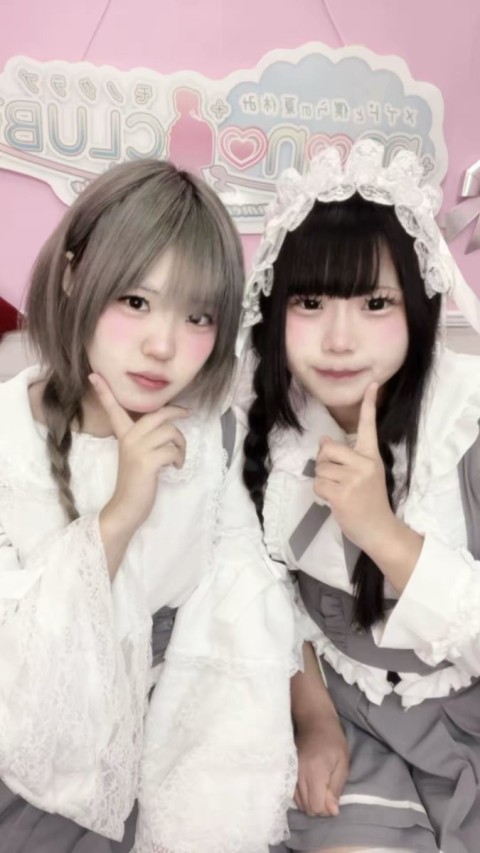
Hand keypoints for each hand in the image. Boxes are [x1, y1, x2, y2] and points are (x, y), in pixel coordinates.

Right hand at [91, 373, 189, 536]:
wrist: (126, 508)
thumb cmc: (136, 482)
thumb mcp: (136, 455)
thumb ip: (145, 439)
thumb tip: (166, 426)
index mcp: (123, 435)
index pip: (113, 409)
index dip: (104, 391)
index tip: (94, 374)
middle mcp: (128, 439)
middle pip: (158, 414)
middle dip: (176, 411)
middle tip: (188, 412)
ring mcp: (137, 450)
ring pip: (170, 432)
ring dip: (181, 444)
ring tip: (178, 457)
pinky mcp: (147, 462)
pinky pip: (173, 450)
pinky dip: (179, 458)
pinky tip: (175, 467)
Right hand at [294, 715, 348, 816]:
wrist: (314, 722)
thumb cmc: (333, 741)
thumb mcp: (342, 764)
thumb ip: (336, 789)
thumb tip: (332, 812)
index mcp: (315, 772)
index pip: (316, 806)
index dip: (327, 809)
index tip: (333, 799)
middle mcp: (299, 775)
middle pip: (307, 807)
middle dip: (320, 807)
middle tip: (328, 794)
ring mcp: (291, 773)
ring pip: (299, 803)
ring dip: (311, 802)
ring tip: (320, 789)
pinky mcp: (287, 771)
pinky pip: (293, 794)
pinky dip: (303, 797)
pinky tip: (311, 787)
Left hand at [313, 383, 394, 552]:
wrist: (379, 529)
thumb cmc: (369, 502)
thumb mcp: (365, 475)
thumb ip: (347, 457)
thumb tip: (323, 440)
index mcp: (372, 456)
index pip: (369, 426)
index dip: (368, 404)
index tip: (371, 384)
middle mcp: (365, 464)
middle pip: (327, 448)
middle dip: (323, 462)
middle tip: (336, 478)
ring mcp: (354, 479)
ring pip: (320, 468)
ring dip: (323, 480)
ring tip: (339, 491)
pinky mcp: (342, 494)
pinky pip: (318, 483)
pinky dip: (320, 493)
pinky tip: (334, 500)